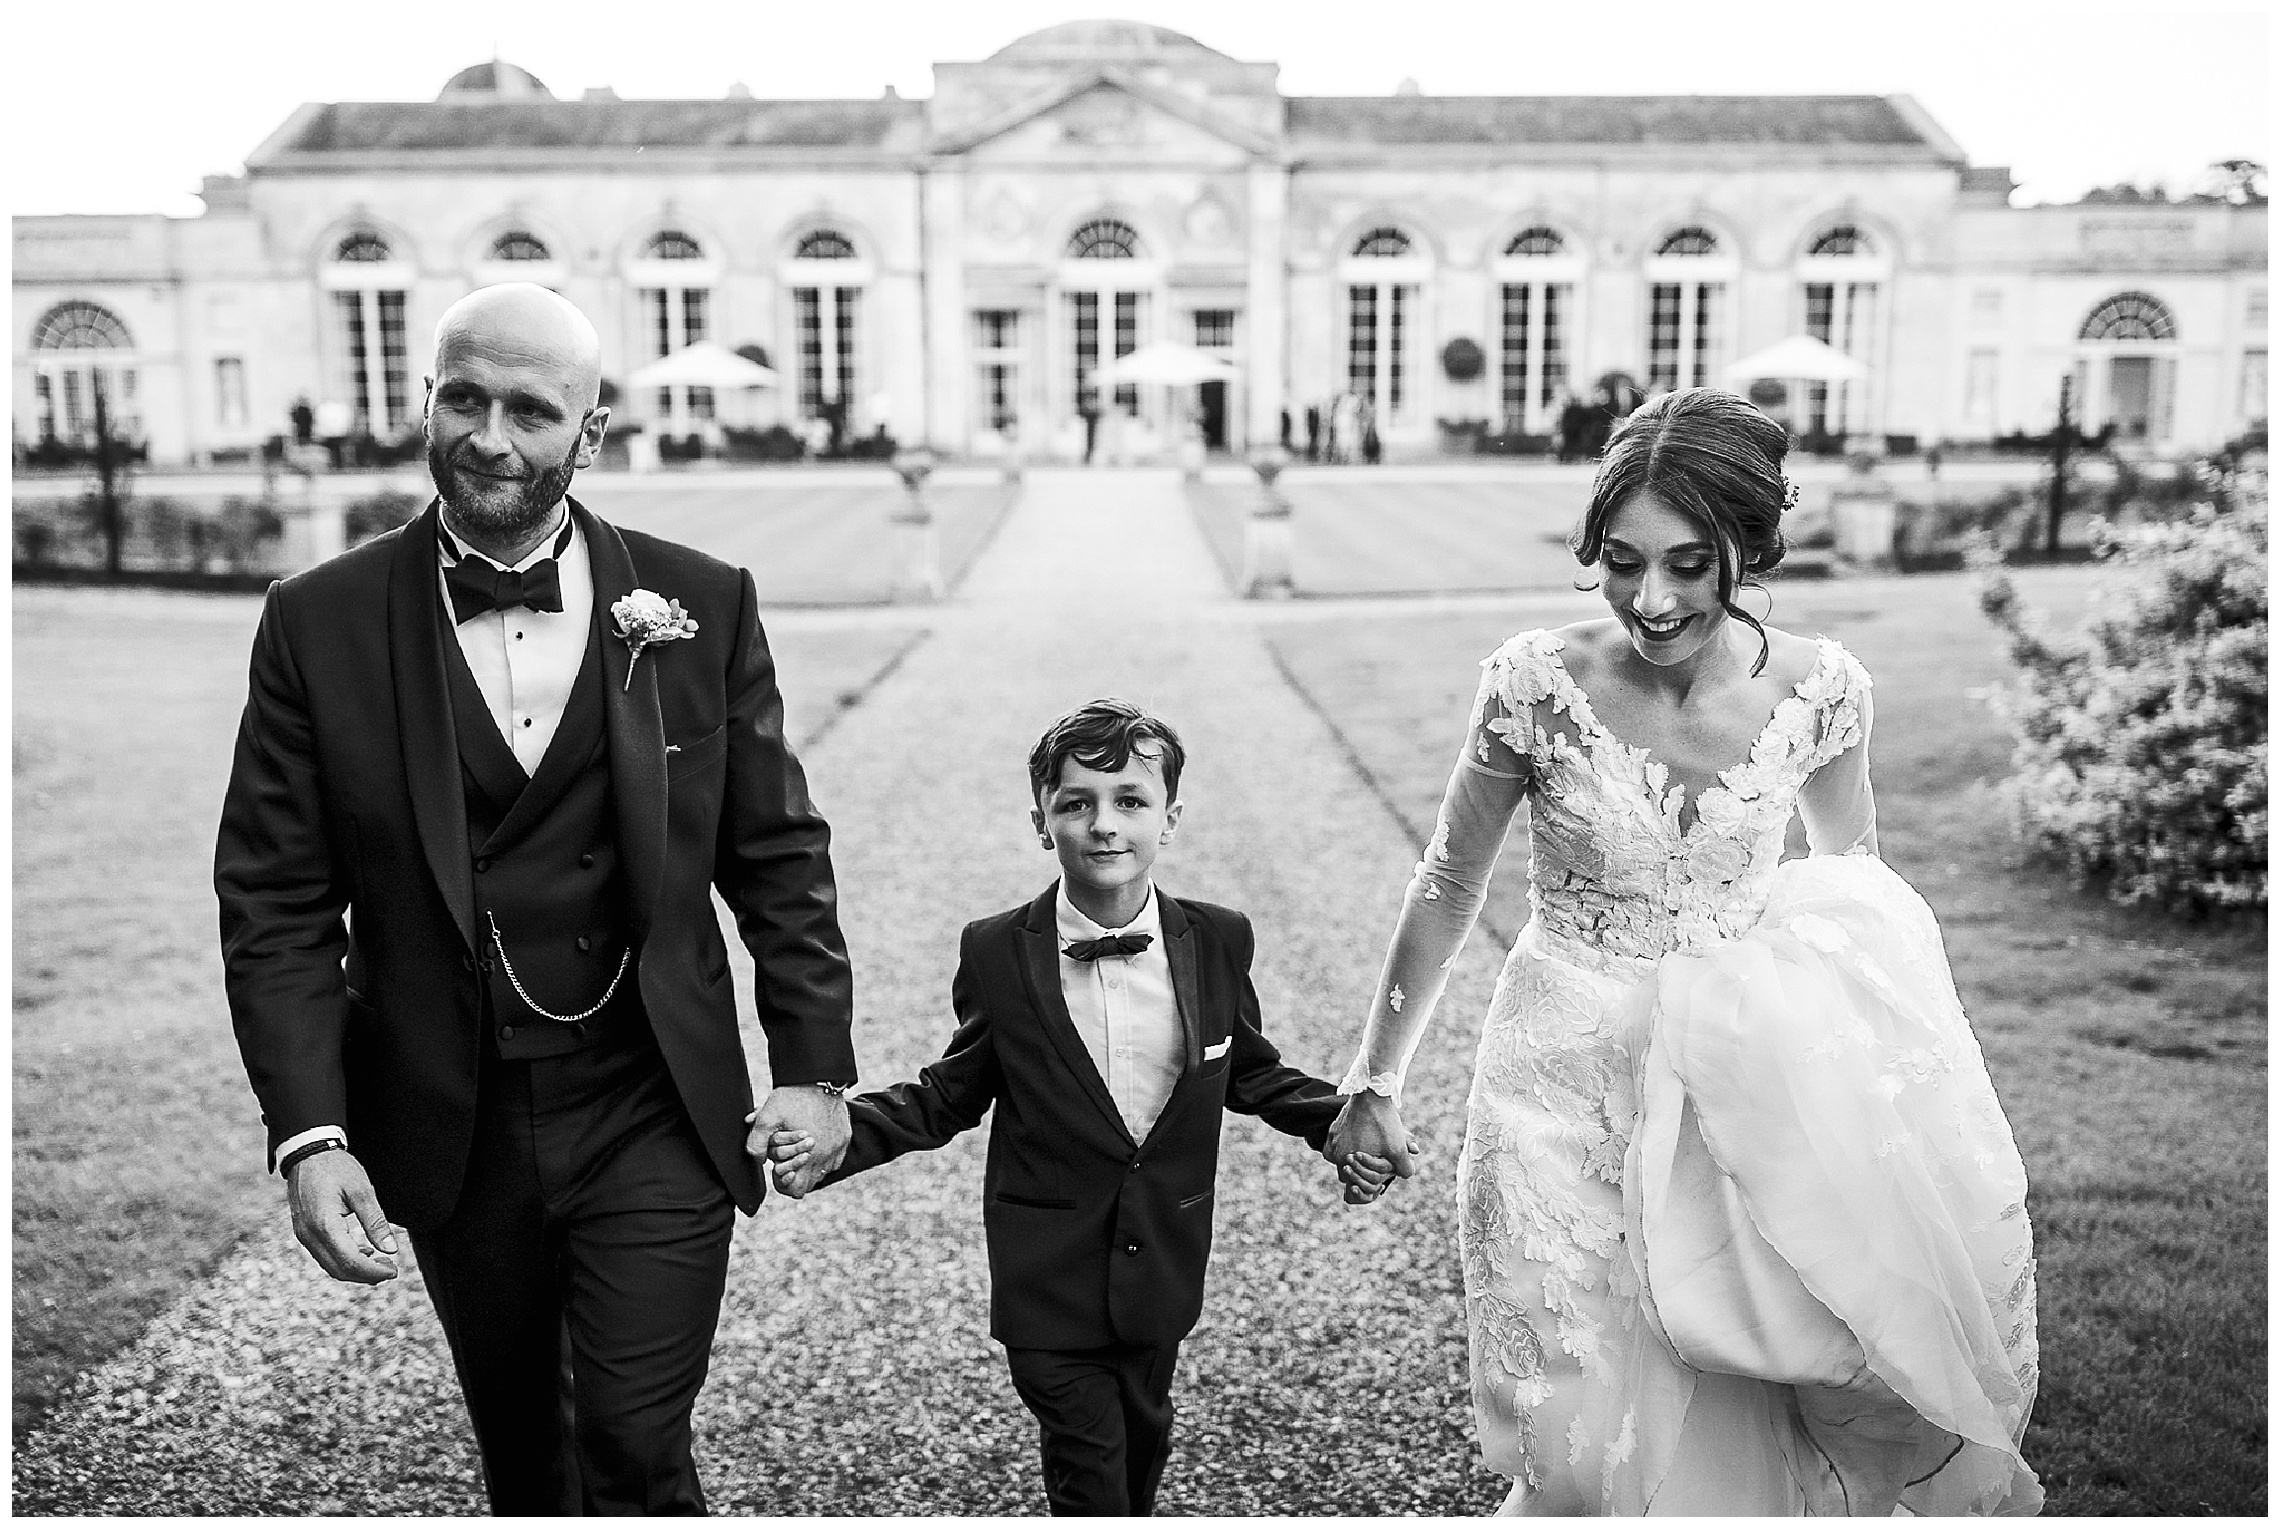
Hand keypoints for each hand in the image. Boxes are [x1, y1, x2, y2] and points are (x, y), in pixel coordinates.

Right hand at [287, 1148, 398, 1283]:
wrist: (307, 1155)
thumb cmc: (335, 1168)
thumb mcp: (362, 1190)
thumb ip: (376, 1222)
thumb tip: (391, 1249)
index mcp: (324, 1225)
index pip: (351, 1261)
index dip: (374, 1272)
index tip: (394, 1270)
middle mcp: (309, 1236)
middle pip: (339, 1270)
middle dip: (366, 1275)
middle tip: (391, 1268)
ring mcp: (304, 1236)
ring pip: (330, 1266)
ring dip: (356, 1270)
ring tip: (381, 1262)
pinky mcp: (304, 1233)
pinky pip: (324, 1256)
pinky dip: (344, 1260)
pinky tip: (364, 1252)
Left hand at [746, 1085, 849, 1199]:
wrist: (818, 1076)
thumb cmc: (792, 1096)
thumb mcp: (767, 1117)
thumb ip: (757, 1142)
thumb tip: (758, 1160)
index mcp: (809, 1155)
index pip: (796, 1190)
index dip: (783, 1184)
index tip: (777, 1170)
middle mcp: (826, 1156)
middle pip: (810, 1184)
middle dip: (796, 1176)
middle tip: (786, 1161)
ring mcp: (838, 1147)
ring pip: (823, 1172)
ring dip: (810, 1167)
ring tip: (799, 1151)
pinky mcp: (845, 1137)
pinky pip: (835, 1159)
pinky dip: (824, 1158)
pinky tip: (815, 1146)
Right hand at [1324, 1091, 1422, 1198]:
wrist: (1371, 1094)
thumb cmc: (1383, 1123)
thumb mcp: (1398, 1148)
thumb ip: (1405, 1168)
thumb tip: (1405, 1176)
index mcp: (1344, 1162)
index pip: (1357, 1183)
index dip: (1371, 1178)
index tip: (1381, 1165)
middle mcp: (1332, 1154)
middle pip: (1351, 1172)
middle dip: (1364, 1168)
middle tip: (1379, 1155)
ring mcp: (1330, 1141)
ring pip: (1346, 1158)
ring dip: (1358, 1157)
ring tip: (1374, 1144)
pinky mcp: (1332, 1130)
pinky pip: (1341, 1146)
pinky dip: (1352, 1144)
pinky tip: (1365, 1135)